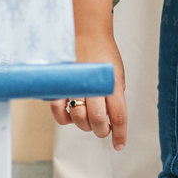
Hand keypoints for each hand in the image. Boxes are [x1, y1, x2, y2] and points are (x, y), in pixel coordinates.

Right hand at [52, 29, 127, 150]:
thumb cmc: (103, 54)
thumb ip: (115, 96)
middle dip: (100, 131)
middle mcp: (94, 86)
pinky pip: (59, 111)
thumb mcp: (116, 75)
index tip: (119, 145)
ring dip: (83, 125)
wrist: (86, 32)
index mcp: (113, 84)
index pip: (118, 116)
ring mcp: (76, 86)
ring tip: (86, 117)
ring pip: (78, 118)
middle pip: (97, 121)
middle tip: (101, 129)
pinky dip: (64, 118)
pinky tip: (70, 114)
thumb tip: (112, 120)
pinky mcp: (61, 85)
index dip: (119, 134)